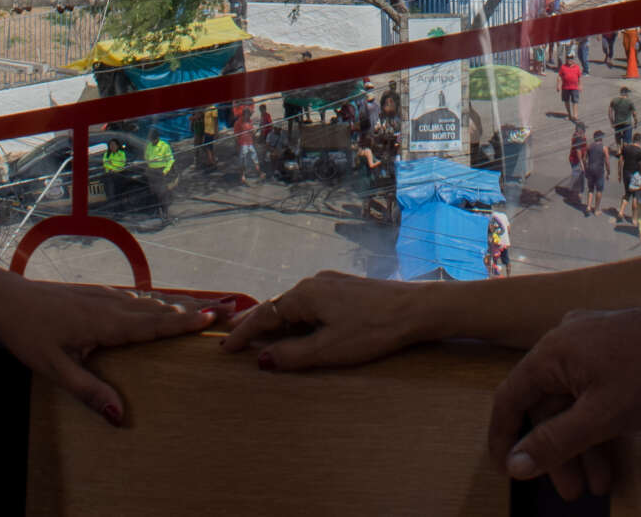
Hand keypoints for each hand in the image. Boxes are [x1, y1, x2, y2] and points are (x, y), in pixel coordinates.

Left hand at [0, 280, 212, 424]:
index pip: (154, 325)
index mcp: (106, 324)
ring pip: (152, 299)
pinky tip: (166, 301)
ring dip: (182, 302)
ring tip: (211, 303)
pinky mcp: (97, 293)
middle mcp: (112, 305)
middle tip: (231, 307)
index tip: (215, 318)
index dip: (184, 322)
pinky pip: (137, 296)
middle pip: (162, 307)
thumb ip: (89, 390)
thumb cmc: (28, 335)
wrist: (5, 298)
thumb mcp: (54, 369)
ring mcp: (106, 296)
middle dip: (196, 308)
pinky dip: (160, 298)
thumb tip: (119, 416)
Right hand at [219, 269, 435, 369]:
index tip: (224, 348)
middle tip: (234, 340)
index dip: (243, 333)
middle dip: (255, 324)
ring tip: (261, 335)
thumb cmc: (372, 330)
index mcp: (304, 295)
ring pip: (295, 304)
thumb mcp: (328, 349)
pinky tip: (299, 326)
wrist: (416, 308)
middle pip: (276, 306)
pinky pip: (311, 302)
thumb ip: (292, 355)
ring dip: (277, 321)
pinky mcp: (347, 288)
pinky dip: (297, 317)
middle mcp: (314, 283)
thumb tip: (262, 358)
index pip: (264, 315)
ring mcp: (332, 283)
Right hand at [487, 303, 640, 499]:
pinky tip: (611, 454)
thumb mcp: (601, 418)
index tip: (505, 469)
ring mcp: (592, 342)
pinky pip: (592, 390)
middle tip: (570, 491)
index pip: (510, 397)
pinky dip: (597, 423)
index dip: (503, 437)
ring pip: (573, 401)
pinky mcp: (616, 349)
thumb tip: (514, 465)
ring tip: (599, 483)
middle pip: (546, 404)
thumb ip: (554, 442)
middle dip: (557, 452)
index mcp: (554, 350)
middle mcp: (567, 339)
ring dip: (582, 443)